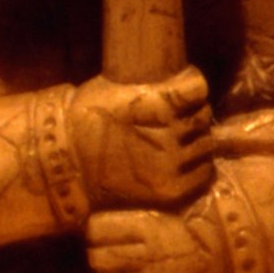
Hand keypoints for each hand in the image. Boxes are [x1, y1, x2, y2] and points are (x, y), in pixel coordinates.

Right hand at [69, 68, 213, 207]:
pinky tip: (183, 161)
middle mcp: (169, 135)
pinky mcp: (172, 190)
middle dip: (192, 114)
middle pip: (204, 116)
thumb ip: (150, 86)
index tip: (184, 86)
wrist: (66, 163)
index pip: (198, 88)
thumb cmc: (87, 119)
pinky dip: (198, 166)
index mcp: (157, 104)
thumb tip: (181, 82)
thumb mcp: (114, 88)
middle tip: (174, 117)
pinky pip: (205, 174)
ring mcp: (172, 165)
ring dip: (196, 140)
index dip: (192, 85)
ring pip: (207, 145)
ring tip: (176, 140)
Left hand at [87, 207, 226, 272]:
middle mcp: (149, 255)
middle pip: (98, 258)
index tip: (95, 239)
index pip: (98, 229)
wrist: (221, 264)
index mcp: (148, 227)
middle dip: (95, 260)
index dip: (92, 235)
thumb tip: (87, 227)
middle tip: (100, 263)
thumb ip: (129, 222)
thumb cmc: (182, 240)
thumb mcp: (160, 220)